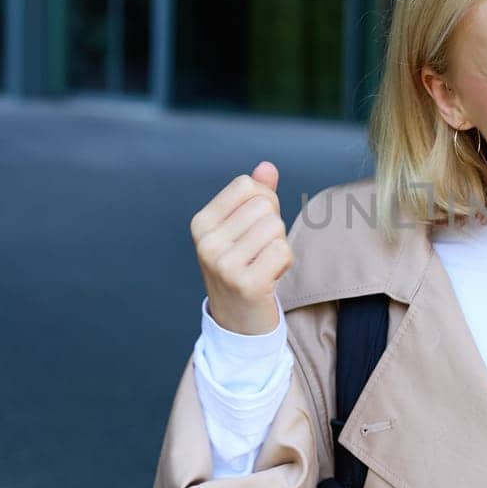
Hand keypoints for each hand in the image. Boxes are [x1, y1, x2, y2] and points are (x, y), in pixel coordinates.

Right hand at [190, 161, 292, 334]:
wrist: (238, 321)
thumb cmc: (244, 267)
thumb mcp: (242, 229)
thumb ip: (255, 196)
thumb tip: (267, 166)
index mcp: (201, 223)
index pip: (247, 185)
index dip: (263, 200)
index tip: (255, 227)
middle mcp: (206, 243)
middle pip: (264, 205)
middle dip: (273, 226)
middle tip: (259, 252)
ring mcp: (224, 265)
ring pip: (276, 227)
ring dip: (279, 245)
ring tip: (263, 264)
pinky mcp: (246, 284)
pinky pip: (283, 250)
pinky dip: (285, 263)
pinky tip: (270, 277)